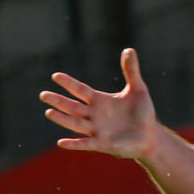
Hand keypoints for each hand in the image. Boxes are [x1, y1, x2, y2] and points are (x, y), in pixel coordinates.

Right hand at [41, 48, 159, 161]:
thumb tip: (129, 49)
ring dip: (62, 119)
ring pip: (75, 123)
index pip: (80, 90)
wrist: (150, 136)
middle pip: (72, 107)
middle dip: (58, 101)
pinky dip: (74, 144)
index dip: (69, 83)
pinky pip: (86, 143)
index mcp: (99, 101)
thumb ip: (131, 71)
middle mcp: (94, 115)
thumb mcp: (138, 89)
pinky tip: (61, 143)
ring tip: (49, 112)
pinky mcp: (103, 144)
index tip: (56, 76)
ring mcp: (97, 130)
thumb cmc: (142, 113)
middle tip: (43, 95)